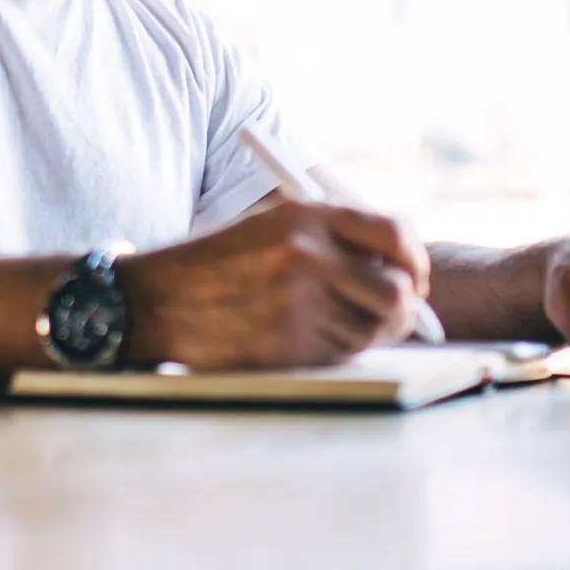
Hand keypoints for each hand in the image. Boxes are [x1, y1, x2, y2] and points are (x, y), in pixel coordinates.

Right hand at [119, 199, 429, 370]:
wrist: (155, 301)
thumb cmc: (217, 266)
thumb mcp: (270, 229)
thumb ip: (331, 240)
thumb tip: (401, 272)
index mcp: (305, 216)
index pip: (393, 232)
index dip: (414, 259)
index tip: (414, 277)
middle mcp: (307, 254)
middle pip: (397, 290)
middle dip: (404, 310)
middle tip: (394, 317)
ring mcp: (298, 301)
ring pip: (373, 328)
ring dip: (366, 333)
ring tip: (331, 324)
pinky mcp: (288, 343)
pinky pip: (342, 353)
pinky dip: (336, 351)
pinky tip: (304, 338)